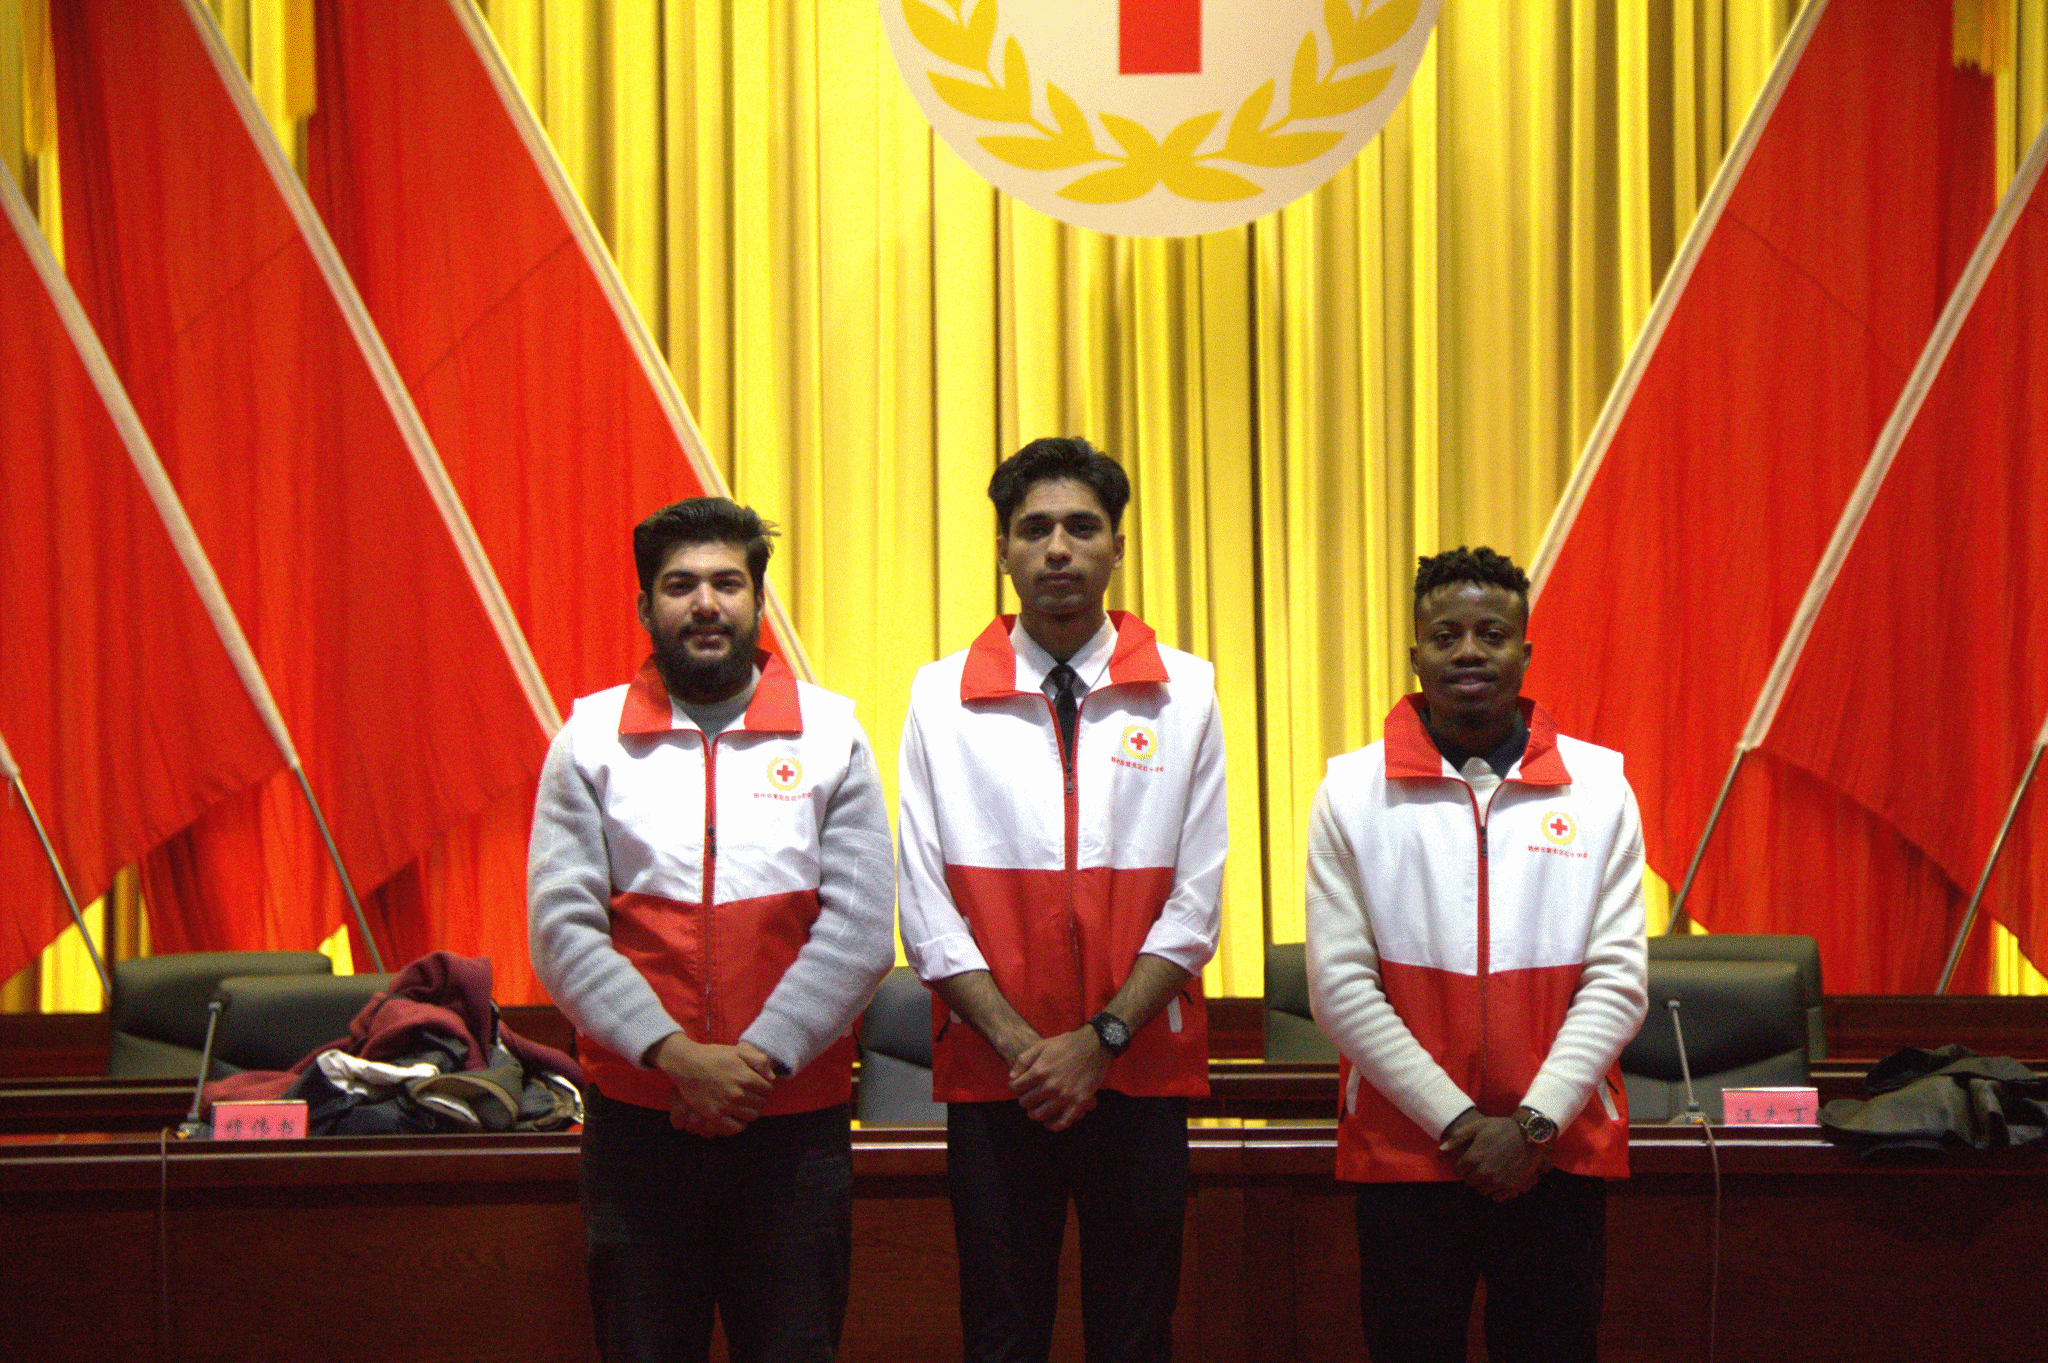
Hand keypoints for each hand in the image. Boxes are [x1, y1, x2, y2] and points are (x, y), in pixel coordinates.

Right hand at [648, 1033, 775, 1135]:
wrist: (687, 1065)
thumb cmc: (714, 1056)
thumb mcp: (738, 1051)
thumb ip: (759, 1061)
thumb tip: (772, 1077)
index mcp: (746, 1077)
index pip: (768, 1090)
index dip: (765, 1087)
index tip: (758, 1086)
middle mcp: (738, 1094)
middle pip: (761, 1103)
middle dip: (758, 1099)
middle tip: (751, 1095)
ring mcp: (726, 1106)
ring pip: (751, 1116)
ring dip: (750, 1111)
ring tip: (744, 1104)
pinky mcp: (714, 1115)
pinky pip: (735, 1128)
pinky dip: (739, 1124)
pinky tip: (736, 1116)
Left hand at [1009, 1026, 1112, 1130]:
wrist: (1094, 1045)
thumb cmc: (1066, 1044)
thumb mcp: (1041, 1045)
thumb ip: (1023, 1060)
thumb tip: (1012, 1077)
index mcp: (1039, 1071)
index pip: (1017, 1088)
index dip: (1015, 1087)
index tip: (1018, 1086)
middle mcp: (1050, 1086)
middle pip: (1027, 1102)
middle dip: (1024, 1100)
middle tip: (1028, 1097)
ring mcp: (1065, 1096)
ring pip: (1041, 1114)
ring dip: (1034, 1114)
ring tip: (1035, 1110)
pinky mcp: (1079, 1102)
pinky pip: (1063, 1122)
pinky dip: (1053, 1126)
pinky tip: (1049, 1123)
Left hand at [1440, 1111, 1546, 1199]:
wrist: (1530, 1134)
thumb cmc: (1502, 1127)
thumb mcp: (1478, 1126)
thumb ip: (1458, 1138)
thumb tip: (1442, 1149)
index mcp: (1473, 1158)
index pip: (1458, 1171)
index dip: (1462, 1166)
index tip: (1469, 1161)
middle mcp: (1483, 1172)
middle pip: (1470, 1182)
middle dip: (1472, 1175)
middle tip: (1480, 1166)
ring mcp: (1498, 1181)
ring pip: (1482, 1190)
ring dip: (1484, 1184)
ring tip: (1490, 1173)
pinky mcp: (1511, 1187)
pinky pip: (1497, 1197)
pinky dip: (1496, 1192)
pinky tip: (1500, 1180)